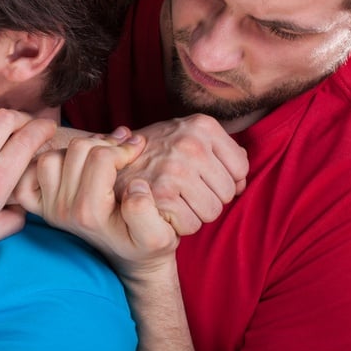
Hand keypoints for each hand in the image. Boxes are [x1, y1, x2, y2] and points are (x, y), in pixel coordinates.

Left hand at [15, 128, 178, 275]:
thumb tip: (133, 185)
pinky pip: (30, 175)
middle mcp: (64, 210)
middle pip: (76, 150)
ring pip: (52, 156)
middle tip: (123, 146)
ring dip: (77, 149)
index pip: (101, 157)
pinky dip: (47, 164)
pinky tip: (72, 163)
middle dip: (104, 142)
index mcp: (91, 213)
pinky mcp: (43, 207)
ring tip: (101, 152)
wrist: (131, 260)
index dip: (124, 147)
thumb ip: (146, 212)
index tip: (138, 148)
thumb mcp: (159, 236)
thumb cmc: (146, 245)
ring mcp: (50, 208)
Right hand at [117, 114, 248, 234]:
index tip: (203, 178)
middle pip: (227, 192)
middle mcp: (190, 143)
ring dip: (195, 213)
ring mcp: (175, 169)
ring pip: (213, 211)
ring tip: (175, 199)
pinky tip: (164, 210)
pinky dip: (180, 225)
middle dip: (210, 197)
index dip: (225, 179)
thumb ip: (220, 149)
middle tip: (185, 190)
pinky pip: (192, 224)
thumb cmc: (153, 154)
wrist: (108, 166)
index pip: (241, 168)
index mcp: (201, 125)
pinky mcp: (162, 195)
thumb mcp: (186, 135)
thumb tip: (242, 179)